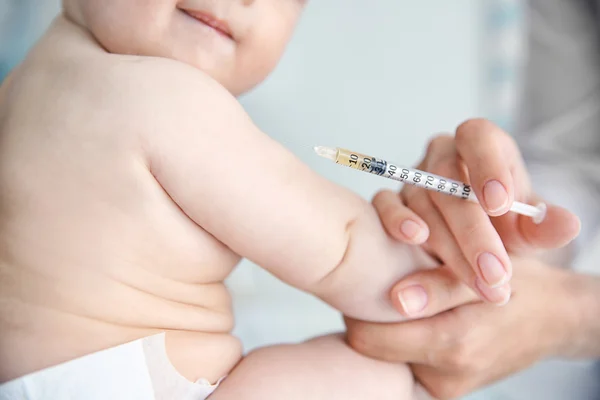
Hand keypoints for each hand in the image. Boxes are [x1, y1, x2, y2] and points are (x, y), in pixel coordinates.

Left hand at [345, 256, 582, 399]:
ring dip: (383, 331)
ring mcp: (447, 388)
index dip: (356, 307)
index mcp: (454, 343)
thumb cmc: (519, 284)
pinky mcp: (447, 391)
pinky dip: (400, 344)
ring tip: (396, 301)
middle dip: (364, 319)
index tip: (362, 281)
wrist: (555, 319)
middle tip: (373, 288)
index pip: (369, 337)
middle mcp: (447, 376)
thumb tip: (393, 298)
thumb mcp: (484, 270)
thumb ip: (437, 285)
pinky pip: (403, 366)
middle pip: (370, 350)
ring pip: (384, 358)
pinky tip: (412, 321)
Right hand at [372, 119, 580, 304]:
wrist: (469, 247)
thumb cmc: (500, 229)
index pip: (478, 137)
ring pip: (423, 200)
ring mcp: (413, 177)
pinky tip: (415, 240)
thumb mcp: (527, 230)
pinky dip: (397, 220)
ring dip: (449, 245)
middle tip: (496, 272)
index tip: (500, 204)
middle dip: (474, 231)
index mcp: (480, 146)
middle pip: (449, 180)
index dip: (486, 165)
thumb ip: (544, 227)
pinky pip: (385, 203)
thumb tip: (567, 223)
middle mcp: (443, 156)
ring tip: (478, 283)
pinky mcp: (389, 199)